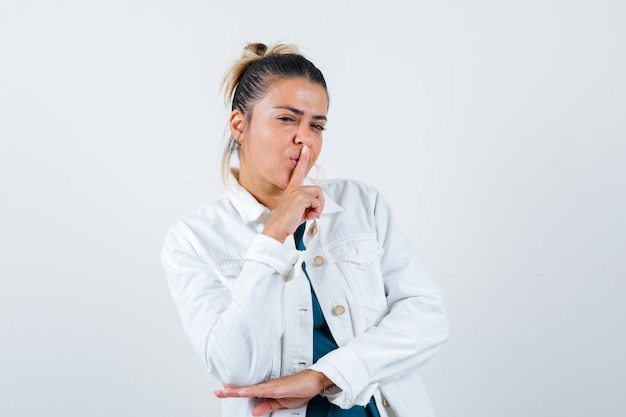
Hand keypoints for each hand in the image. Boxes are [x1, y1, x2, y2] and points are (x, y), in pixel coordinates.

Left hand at [214, 369, 330, 415]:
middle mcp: (268, 386)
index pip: (248, 392)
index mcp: (268, 391)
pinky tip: (243, 391)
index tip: (223, 392)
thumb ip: (268, 406)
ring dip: (237, 391)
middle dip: (231, 391)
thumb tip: (255, 411)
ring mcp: (273, 386)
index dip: (235, 392)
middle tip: (217, 392)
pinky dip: (251, 391)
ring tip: (224, 391)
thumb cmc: (301, 389)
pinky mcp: (279, 387)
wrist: (315, 380)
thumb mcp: (283, 403)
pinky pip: (262, 390)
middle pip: (246, 389)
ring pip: (251, 389)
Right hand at [263, 146, 324, 241]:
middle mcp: (294, 188)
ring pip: (318, 195)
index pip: (298, 171)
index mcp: (292, 189)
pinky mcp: (300, 197)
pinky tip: (307, 216)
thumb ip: (306, 203)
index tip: (306, 149)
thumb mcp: (297, 209)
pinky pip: (317, 202)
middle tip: (312, 213)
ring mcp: (297, 191)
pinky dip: (316, 212)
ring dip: (318, 207)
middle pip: (317, 189)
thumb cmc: (286, 221)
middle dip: (319, 203)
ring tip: (309, 215)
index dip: (303, 159)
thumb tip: (317, 205)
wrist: (277, 228)